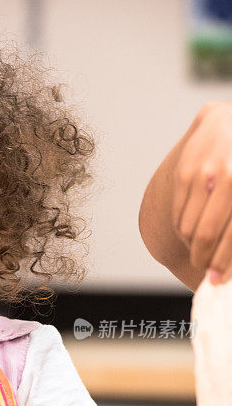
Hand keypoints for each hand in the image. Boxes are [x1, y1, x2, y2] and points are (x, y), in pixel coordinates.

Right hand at [172, 101, 231, 283]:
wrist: (227, 125)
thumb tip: (227, 269)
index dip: (225, 264)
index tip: (218, 281)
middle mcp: (229, 177)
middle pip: (206, 235)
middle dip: (205, 261)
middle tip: (207, 273)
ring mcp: (204, 173)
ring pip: (188, 228)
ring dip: (194, 246)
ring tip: (202, 249)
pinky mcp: (185, 172)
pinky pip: (179, 216)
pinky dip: (184, 231)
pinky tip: (194, 231)